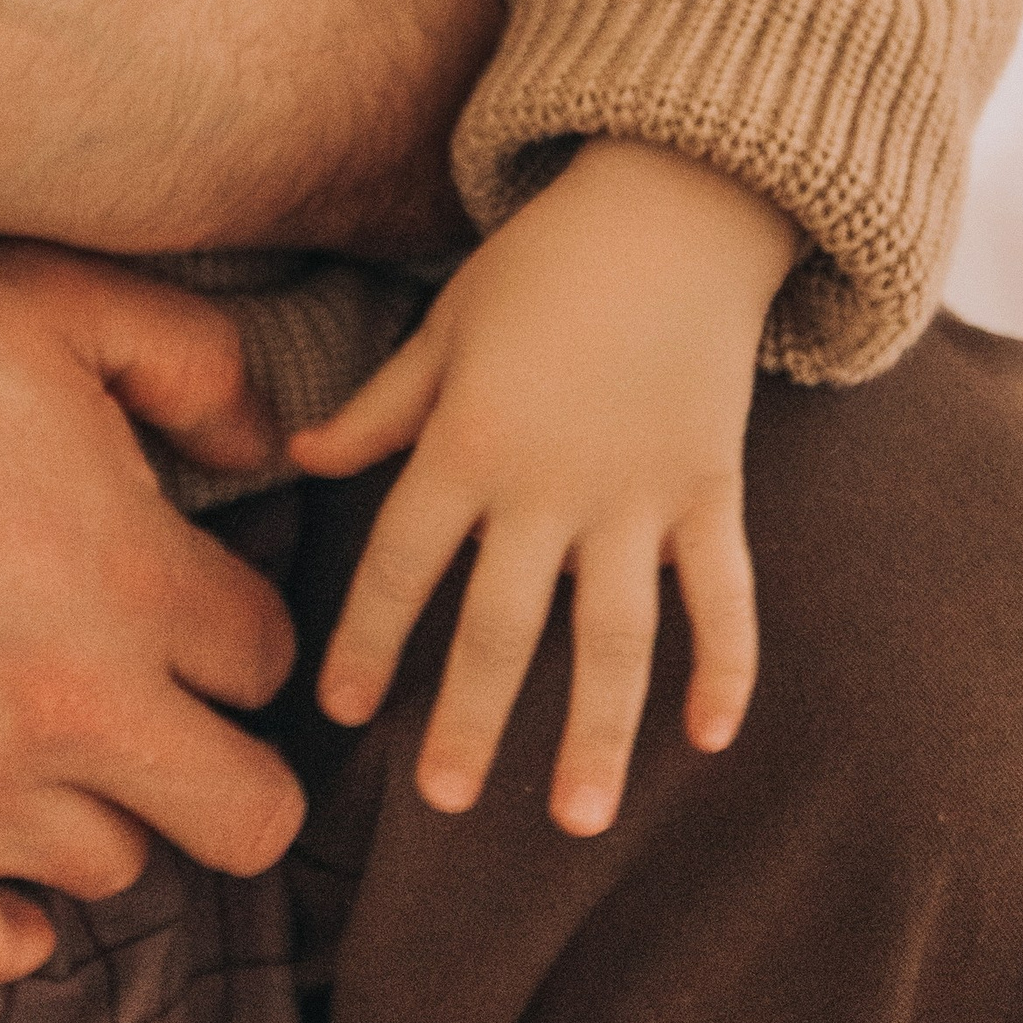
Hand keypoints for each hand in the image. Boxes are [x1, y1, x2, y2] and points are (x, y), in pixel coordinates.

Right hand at [0, 228, 303, 982]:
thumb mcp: (47, 297)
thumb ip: (192, 356)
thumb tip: (263, 448)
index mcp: (137, 577)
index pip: (271, 653)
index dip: (234, 614)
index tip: (183, 586)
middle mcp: (84, 707)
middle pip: (254, 815)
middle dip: (232, 756)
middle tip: (168, 695)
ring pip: (120, 866)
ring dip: (105, 804)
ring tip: (51, 726)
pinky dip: (13, 918)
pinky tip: (8, 850)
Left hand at [289, 137, 800, 836]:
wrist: (670, 206)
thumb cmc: (542, 262)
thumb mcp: (445, 326)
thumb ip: (380, 407)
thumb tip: (298, 455)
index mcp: (467, 441)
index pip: (398, 562)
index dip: (365, 637)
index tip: (338, 710)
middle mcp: (548, 484)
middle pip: (499, 626)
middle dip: (469, 718)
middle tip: (443, 799)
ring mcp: (638, 496)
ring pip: (614, 641)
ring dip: (595, 733)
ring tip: (574, 817)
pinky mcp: (711, 491)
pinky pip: (723, 597)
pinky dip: (725, 666)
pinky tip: (711, 736)